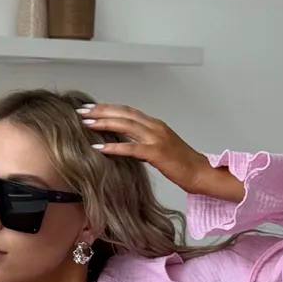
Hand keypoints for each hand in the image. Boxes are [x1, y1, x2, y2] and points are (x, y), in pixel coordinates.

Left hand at [77, 102, 213, 195]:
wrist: (200, 173)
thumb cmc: (182, 164)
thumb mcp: (159, 149)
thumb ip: (143, 142)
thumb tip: (124, 142)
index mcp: (155, 125)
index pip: (128, 111)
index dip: (108, 107)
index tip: (91, 108)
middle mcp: (155, 127)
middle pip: (124, 113)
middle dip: (101, 110)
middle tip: (81, 111)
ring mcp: (156, 139)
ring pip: (126, 125)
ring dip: (104, 123)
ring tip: (86, 123)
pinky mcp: (157, 153)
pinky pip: (131, 148)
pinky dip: (114, 147)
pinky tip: (99, 148)